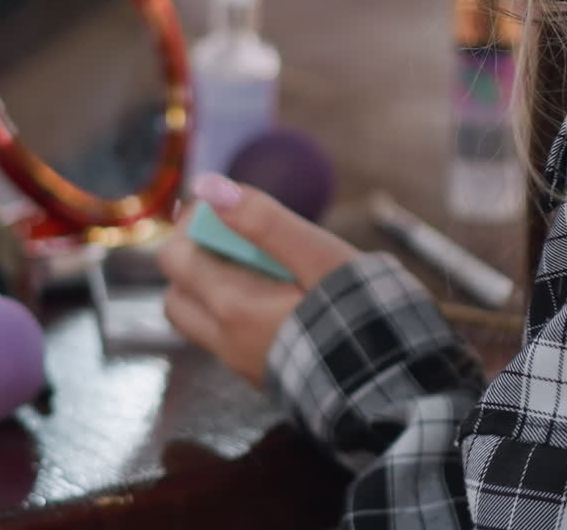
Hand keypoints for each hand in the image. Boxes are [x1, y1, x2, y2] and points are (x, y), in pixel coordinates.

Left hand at [158, 172, 357, 387]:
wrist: (391, 380)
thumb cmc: (358, 312)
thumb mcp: (317, 254)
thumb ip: (263, 220)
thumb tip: (210, 187)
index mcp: (232, 307)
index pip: (176, 257)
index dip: (193, 223)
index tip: (227, 207)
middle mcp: (226, 341)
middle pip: (178, 292)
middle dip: (195, 256)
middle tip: (238, 235)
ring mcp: (242, 363)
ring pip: (199, 318)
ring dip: (213, 284)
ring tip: (259, 263)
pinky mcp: (261, 374)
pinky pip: (225, 337)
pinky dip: (233, 309)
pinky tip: (276, 295)